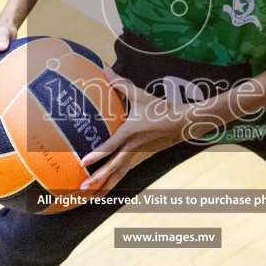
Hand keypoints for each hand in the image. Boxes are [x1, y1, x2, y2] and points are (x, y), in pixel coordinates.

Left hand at [77, 70, 193, 199]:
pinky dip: (113, 182)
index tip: (83, 162)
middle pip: (113, 167)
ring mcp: (137, 156)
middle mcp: (132, 148)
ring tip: (90, 198)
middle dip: (98, 179)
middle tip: (82, 188)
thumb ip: (120, 83)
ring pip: (118, 174)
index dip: (98, 154)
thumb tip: (105, 68)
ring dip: (104, 186)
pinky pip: (124, 172)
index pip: (111, 146)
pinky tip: (104, 190)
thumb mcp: (140, 95)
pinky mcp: (140, 159)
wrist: (183, 123)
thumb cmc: (160, 108)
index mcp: (130, 133)